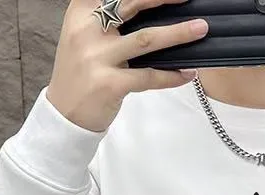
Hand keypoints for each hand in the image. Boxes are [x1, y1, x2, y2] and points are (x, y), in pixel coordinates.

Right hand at [46, 0, 207, 131]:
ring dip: (178, 33)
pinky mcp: (110, 84)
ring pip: (146, 39)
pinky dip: (171, 75)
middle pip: (133, 4)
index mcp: (81, 11)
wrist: (64, 113)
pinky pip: (149, 76)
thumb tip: (149, 9)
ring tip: (200, 29)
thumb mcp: (84, 36)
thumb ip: (108, 19)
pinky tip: (187, 73)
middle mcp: (88, 29)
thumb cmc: (81, 73)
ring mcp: (98, 57)